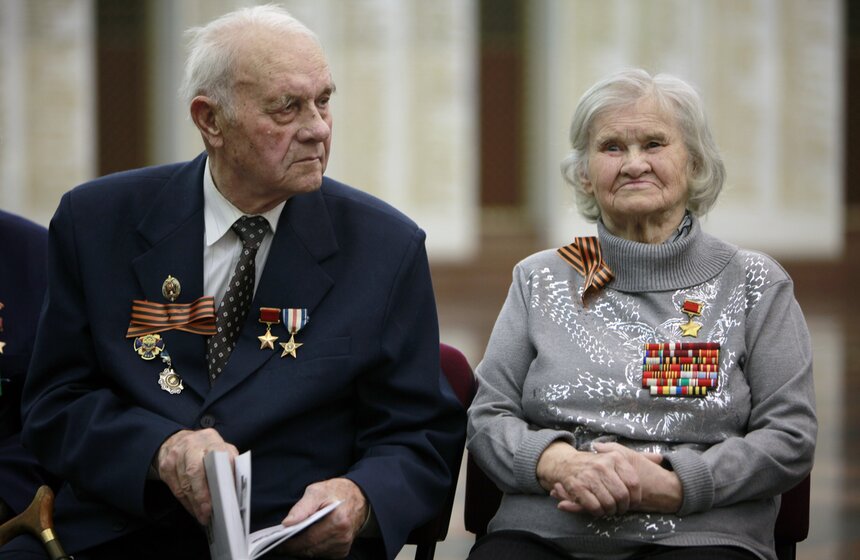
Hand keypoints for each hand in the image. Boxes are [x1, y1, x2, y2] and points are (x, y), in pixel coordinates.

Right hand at [155, 428, 237, 524]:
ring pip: (184, 484)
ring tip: (203, 515)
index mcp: (210, 440)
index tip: (222, 495)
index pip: (216, 457)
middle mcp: (191, 446)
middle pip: (195, 472)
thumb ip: (230, 462)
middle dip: (202, 495)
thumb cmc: (205, 448)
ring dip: (194, 503)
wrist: (178, 440)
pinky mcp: (165, 467)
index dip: (219, 477)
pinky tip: (193, 509)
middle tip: (208, 512)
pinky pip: (175, 489)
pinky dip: (186, 502)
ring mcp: (176, 456)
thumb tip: (236, 486)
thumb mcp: (221, 448)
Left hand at [277, 478, 367, 557]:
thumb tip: (287, 523)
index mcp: (337, 521)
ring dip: (303, 550)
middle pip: (310, 550)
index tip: (278, 544)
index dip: (290, 544)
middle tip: (282, 544)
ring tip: (292, 541)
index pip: (308, 540)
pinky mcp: (343, 550)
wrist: (359, 497)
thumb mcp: (317, 491)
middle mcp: (342, 536)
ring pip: (315, 555)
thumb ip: (301, 507)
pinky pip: (322, 555)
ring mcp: (344, 545)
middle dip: (294, 548)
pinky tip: (308, 541)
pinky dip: (313, 549)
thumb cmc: (337, 492)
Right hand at [550, 442, 681, 514]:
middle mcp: (602, 465)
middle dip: (622, 507)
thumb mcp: (617, 455)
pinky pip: (594, 507)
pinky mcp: (577, 487)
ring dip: (610, 510)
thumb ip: (639, 457)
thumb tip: (661, 458)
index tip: (632, 502)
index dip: (635, 498)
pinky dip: (598, 512)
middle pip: (622, 496)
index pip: (633, 483)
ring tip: (609, 509)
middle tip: (619, 508)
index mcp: (615, 457)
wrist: (567, 464)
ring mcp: (589, 476)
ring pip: (609, 503)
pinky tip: (598, 508)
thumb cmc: (597, 463)